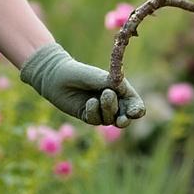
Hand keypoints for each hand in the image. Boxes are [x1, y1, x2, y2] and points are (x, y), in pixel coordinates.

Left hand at [18, 43, 144, 126]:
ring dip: (107, 110)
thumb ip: (110, 83)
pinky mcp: (88, 116)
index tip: (135, 112)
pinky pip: (95, 120)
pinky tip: (89, 102)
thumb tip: (123, 88)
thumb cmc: (79, 72)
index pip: (133, 103)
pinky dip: (94, 112)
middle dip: (125, 118)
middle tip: (122, 119)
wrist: (57, 77)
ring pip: (110, 119)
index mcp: (119, 90)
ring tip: (99, 97)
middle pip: (125, 116)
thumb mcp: (97, 77)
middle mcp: (112, 102)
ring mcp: (100, 111)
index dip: (136, 109)